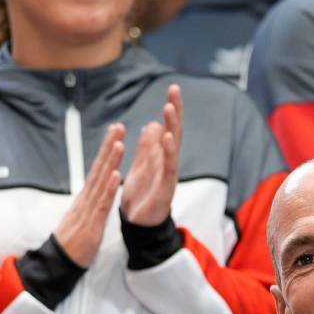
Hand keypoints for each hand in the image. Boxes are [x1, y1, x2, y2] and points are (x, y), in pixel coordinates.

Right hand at [53, 124, 125, 267]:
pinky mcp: (92, 224)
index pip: (97, 170)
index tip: (114, 134)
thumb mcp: (81, 218)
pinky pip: (102, 204)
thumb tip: (93, 191)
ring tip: (119, 143)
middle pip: (98, 169)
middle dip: (109, 147)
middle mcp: (86, 199)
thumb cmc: (71, 243)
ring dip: (110, 162)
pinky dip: (109, 189)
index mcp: (85, 198)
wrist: (58, 263)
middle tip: (118, 126)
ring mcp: (88, 210)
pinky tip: (116, 175)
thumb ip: (88, 203)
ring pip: (101, 182)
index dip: (106, 151)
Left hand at [121, 84, 182, 226]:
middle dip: (175, 111)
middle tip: (174, 89)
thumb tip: (153, 124)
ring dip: (172, 127)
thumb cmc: (142, 196)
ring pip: (173, 147)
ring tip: (169, 107)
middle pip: (174, 132)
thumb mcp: (142, 166)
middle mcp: (169, 163)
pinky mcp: (165, 188)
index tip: (172, 89)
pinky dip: (168, 152)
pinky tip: (167, 137)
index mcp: (162, 156)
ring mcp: (169, 175)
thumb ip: (148, 147)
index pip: (169, 128)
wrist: (138, 224)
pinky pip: (168, 168)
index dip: (172, 109)